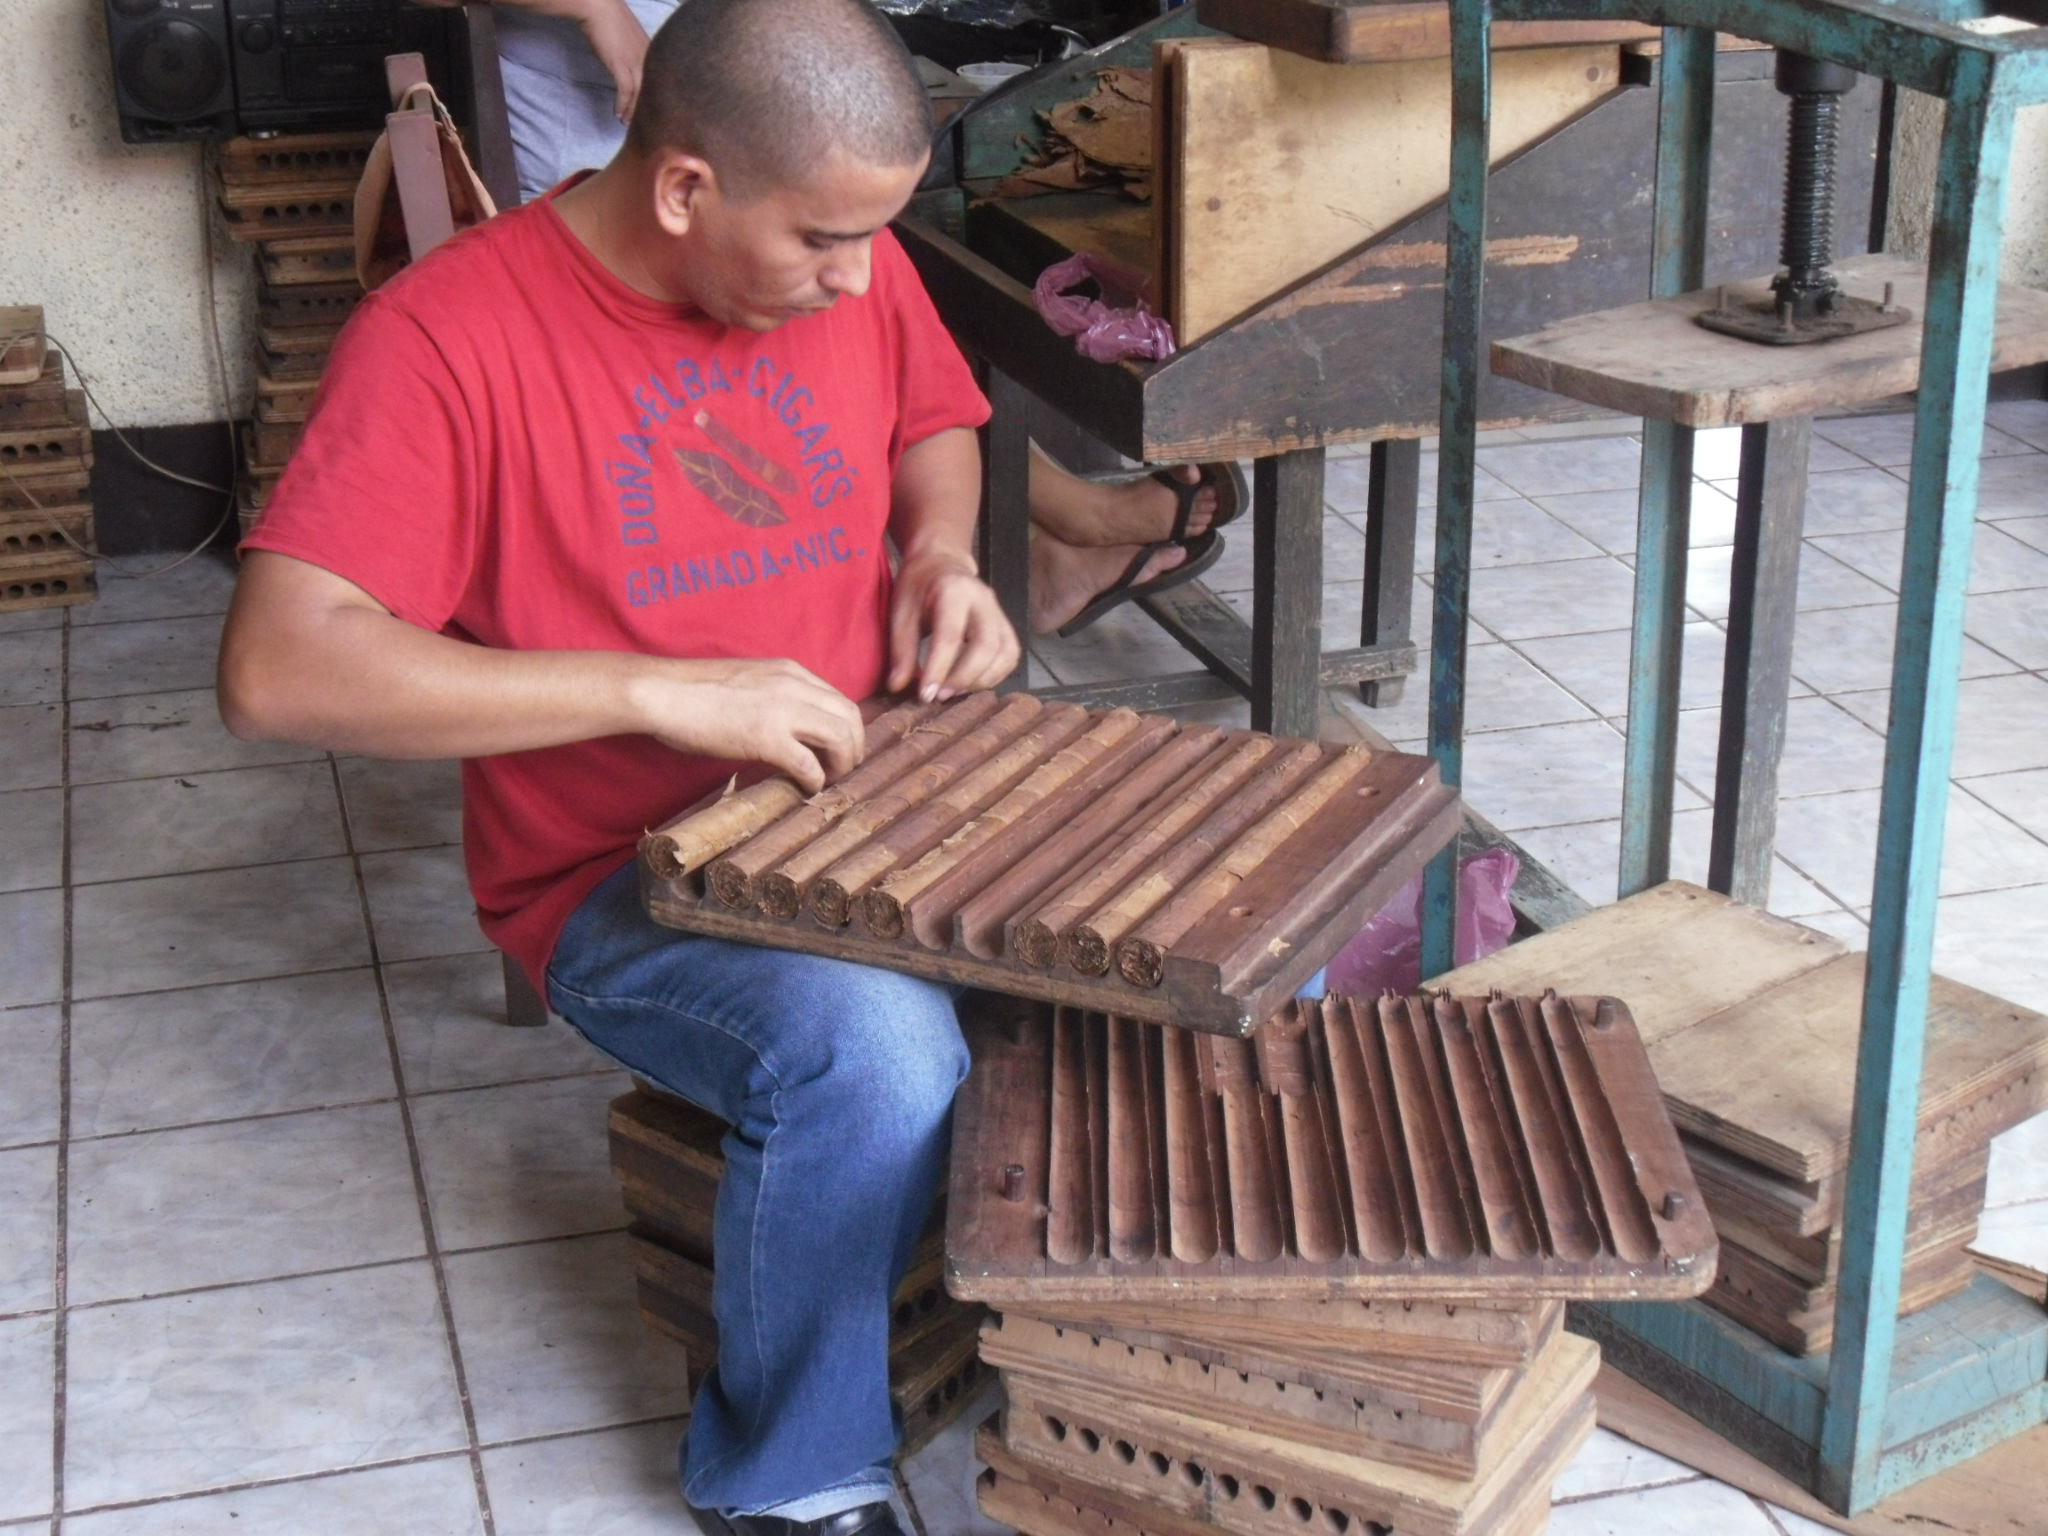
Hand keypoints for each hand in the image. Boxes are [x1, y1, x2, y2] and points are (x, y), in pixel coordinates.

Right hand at [577, 0, 651, 122]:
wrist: (598, 5)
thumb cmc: (610, 17)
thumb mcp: (629, 37)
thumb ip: (634, 51)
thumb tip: (630, 64)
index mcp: (652, 51)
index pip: (658, 81)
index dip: (655, 98)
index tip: (650, 110)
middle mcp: (647, 58)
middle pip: (652, 91)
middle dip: (646, 109)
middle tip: (642, 123)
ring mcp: (635, 62)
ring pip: (640, 94)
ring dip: (633, 111)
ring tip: (627, 123)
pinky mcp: (621, 65)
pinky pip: (625, 92)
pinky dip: (622, 105)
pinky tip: (618, 114)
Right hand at [629, 657, 863, 792]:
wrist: (663, 692)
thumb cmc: (695, 691)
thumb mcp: (749, 681)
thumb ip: (776, 695)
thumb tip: (790, 726)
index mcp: (791, 671)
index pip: (839, 699)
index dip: (847, 729)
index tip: (839, 750)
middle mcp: (794, 685)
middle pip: (850, 717)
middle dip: (854, 747)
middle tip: (843, 769)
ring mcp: (782, 710)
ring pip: (841, 737)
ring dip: (842, 764)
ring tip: (828, 780)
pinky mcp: (766, 737)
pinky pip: (809, 763)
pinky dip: (815, 780)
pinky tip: (806, 788)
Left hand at [886, 549, 1021, 702]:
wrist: (941, 562)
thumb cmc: (918, 586)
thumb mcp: (900, 612)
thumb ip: (901, 650)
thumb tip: (898, 687)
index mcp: (954, 591)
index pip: (951, 636)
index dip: (939, 669)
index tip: (925, 695)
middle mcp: (984, 600)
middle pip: (987, 646)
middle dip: (965, 677)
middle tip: (940, 695)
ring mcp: (999, 612)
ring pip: (1005, 654)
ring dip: (982, 680)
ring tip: (954, 691)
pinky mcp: (1005, 625)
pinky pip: (1010, 656)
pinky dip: (994, 676)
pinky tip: (970, 683)